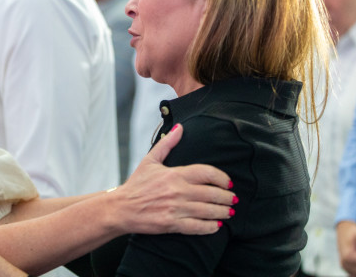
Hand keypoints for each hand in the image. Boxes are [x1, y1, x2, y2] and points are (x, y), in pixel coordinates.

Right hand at [114, 124, 235, 235]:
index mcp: (174, 174)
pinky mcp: (171, 224)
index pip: (206, 173)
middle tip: (234, 199)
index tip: (228, 182)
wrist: (121, 207)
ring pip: (207, 211)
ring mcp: (175, 208)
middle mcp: (177, 191)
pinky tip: (216, 226)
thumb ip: (167, 144)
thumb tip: (180, 128)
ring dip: (222, 212)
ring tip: (229, 212)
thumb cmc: (137, 184)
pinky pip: (197, 227)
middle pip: (211, 193)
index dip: (222, 178)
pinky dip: (209, 227)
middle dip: (227, 197)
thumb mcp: (150, 160)